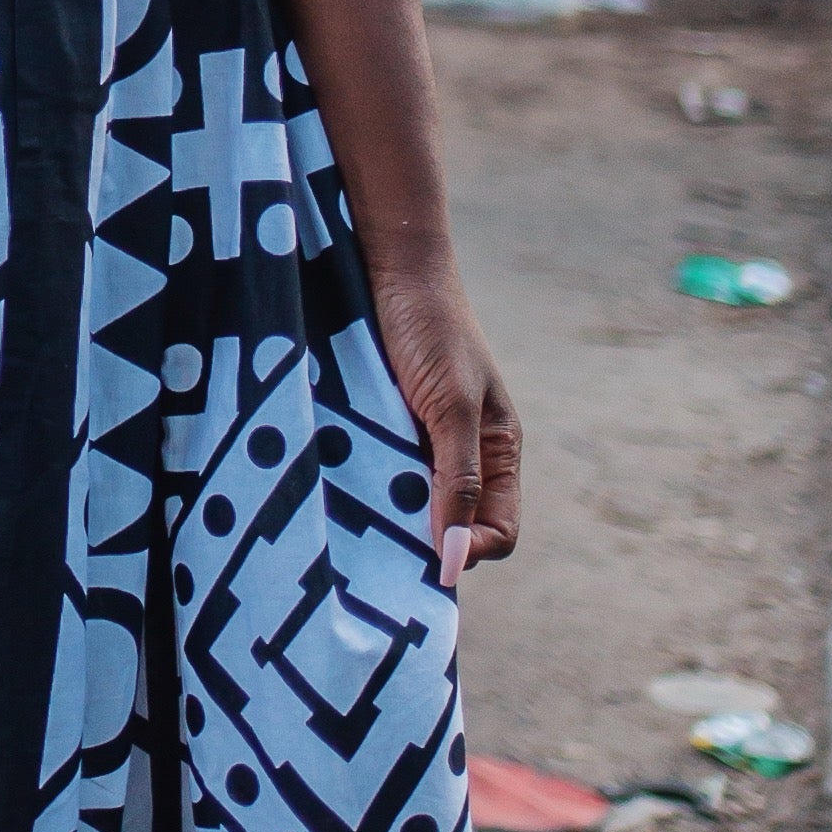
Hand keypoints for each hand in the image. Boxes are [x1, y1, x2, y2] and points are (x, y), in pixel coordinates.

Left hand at [362, 235, 519, 584]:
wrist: (390, 268)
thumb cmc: (434, 332)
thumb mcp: (451, 409)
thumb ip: (457, 483)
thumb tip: (457, 563)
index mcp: (497, 454)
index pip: (498, 533)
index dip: (469, 552)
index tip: (424, 555)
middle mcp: (462, 456)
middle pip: (451, 529)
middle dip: (420, 541)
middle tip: (376, 542)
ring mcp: (419, 444)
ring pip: (407, 508)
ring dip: (382, 515)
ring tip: (350, 515)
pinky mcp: (380, 430)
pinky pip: (375, 476)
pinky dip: (358, 486)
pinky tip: (333, 486)